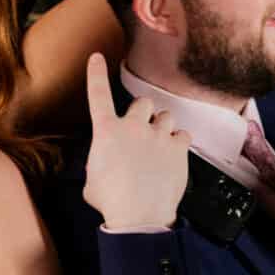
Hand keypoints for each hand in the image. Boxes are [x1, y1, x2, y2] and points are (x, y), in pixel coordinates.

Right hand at [83, 51, 190, 230]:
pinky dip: (178, 142)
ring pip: (165, 115)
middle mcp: (132, 126)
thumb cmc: (112, 201)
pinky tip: (172, 157)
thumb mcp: (92, 178)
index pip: (97, 94)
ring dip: (162, 127)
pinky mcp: (178, 147)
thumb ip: (100, 159)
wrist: (140, 217)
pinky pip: (182, 134)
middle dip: (142, 114)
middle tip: (141, 132)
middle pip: (142, 102)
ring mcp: (158, 135)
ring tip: (159, 147)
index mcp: (106, 132)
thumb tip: (107, 159)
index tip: (97, 57)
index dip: (96, 73)